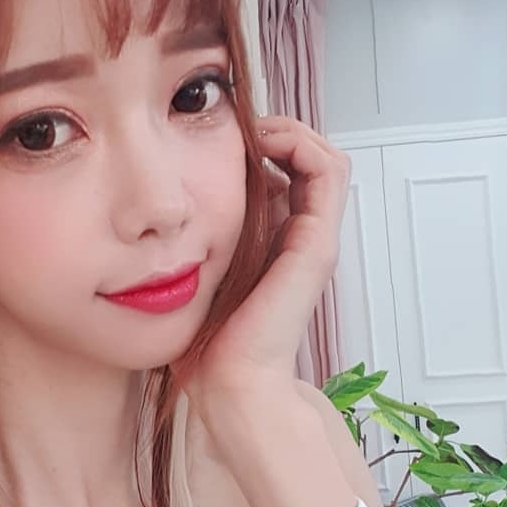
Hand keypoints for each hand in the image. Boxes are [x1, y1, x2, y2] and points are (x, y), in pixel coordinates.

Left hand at [184, 115, 350, 411]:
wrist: (230, 380)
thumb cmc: (208, 338)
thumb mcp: (197, 272)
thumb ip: (198, 240)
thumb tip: (177, 204)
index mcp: (278, 243)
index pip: (287, 175)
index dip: (261, 146)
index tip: (222, 138)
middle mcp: (302, 237)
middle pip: (308, 161)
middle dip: (275, 131)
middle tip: (237, 126)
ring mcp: (315, 239)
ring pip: (324, 157)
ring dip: (290, 131)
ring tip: (253, 130)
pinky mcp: (317, 243)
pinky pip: (329, 170)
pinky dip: (300, 143)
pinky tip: (262, 143)